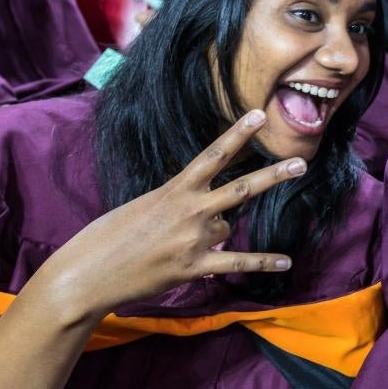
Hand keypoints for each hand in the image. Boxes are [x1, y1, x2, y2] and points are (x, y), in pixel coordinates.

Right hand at [33, 110, 304, 324]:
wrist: (86, 273)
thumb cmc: (108, 236)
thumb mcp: (144, 206)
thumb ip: (181, 206)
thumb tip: (216, 222)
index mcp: (174, 189)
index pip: (213, 155)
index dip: (238, 133)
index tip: (259, 115)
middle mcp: (189, 210)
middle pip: (241, 188)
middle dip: (273, 175)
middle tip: (301, 163)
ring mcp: (193, 239)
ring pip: (226, 227)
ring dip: (212, 233)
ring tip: (185, 239)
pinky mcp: (193, 267)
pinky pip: (236, 262)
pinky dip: (262, 262)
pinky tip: (286, 260)